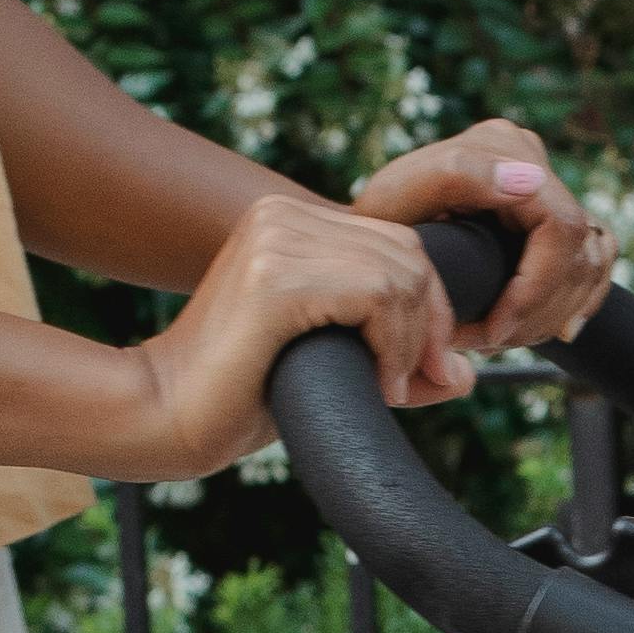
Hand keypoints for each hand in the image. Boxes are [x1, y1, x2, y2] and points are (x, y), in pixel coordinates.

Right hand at [114, 191, 468, 478]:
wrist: (166, 417)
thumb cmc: (242, 397)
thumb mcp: (334, 364)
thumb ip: (397, 360)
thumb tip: (467, 375)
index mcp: (289, 221)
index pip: (399, 242)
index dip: (430, 307)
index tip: (425, 369)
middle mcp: (280, 215)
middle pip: (409, 253)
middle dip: (431, 324)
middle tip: (413, 383)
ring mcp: (276, 240)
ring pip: (400, 275)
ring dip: (412, 342)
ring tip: (389, 388)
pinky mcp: (275, 279)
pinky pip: (376, 297)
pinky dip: (394, 347)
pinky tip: (378, 386)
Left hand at [348, 117, 619, 353]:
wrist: (369, 239)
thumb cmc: (376, 225)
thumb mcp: (399, 199)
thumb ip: (458, 177)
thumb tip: (531, 181)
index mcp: (501, 144)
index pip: (560, 228)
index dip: (535, 290)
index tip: (493, 332)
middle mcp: (531, 156)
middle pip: (579, 250)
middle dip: (540, 310)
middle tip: (490, 342)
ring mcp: (547, 185)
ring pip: (591, 262)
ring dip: (553, 313)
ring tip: (502, 337)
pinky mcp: (555, 215)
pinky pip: (597, 260)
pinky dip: (581, 300)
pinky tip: (557, 329)